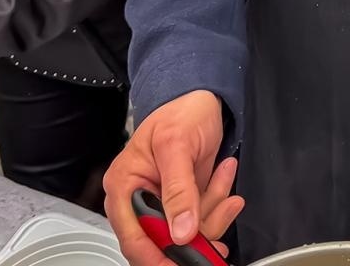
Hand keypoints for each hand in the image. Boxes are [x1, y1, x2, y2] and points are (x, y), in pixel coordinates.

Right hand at [104, 91, 242, 264]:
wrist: (202, 99)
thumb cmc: (180, 112)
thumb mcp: (177, 145)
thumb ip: (178, 190)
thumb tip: (180, 231)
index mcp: (124, 187)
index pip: (134, 238)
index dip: (158, 257)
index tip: (185, 261)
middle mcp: (138, 200)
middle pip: (164, 241)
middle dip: (197, 229)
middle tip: (222, 209)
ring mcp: (162, 204)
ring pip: (188, 234)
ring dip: (213, 211)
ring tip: (225, 180)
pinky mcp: (183, 204)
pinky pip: (202, 220)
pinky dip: (218, 204)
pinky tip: (225, 180)